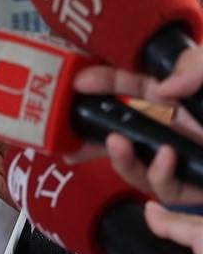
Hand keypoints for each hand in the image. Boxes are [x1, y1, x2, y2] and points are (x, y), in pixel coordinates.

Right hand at [63, 46, 202, 198]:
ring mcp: (176, 158)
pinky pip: (161, 187)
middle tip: (64, 134)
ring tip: (116, 143)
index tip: (78, 81)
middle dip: (88, 134)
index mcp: (175, 95)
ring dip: (118, 157)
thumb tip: (162, 87)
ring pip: (131, 165)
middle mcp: (170, 127)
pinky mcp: (187, 186)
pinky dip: (158, 174)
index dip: (103, 83)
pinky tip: (166, 157)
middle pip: (118, 130)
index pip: (130, 87)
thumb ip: (196, 66)